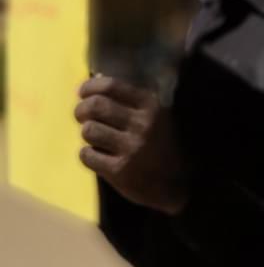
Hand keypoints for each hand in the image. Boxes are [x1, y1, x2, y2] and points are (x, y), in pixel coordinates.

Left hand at [75, 75, 188, 214]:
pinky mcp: (120, 170)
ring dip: (88, 134)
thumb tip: (95, 79)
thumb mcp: (157, 118)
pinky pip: (87, 155)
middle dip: (81, 110)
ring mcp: (132, 148)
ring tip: (97, 139)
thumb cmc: (162, 147)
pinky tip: (100, 157)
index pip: (110, 86)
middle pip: (94, 106)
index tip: (83, 93)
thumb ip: (130, 101)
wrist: (179, 186)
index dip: (89, 87)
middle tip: (83, 117)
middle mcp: (143, 125)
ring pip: (88, 130)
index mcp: (152, 106)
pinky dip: (89, 155)